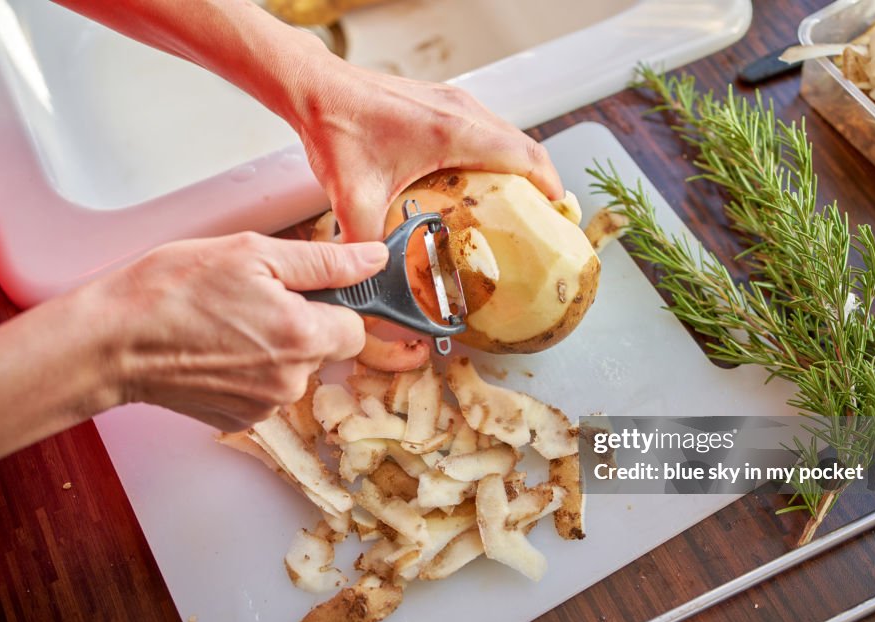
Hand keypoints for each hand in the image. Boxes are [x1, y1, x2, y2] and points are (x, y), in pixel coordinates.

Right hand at [100, 232, 387, 431]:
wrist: (112, 342)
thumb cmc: (172, 290)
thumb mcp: (252, 253)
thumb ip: (325, 261)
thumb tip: (374, 260)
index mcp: (304, 337)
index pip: (356, 327)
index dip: (332, 305)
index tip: (301, 292)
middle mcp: (292, 380)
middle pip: (325, 349)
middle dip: (301, 324)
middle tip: (252, 300)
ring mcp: (265, 406)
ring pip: (294, 370)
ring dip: (274, 348)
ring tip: (227, 324)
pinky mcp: (240, 420)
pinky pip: (266, 390)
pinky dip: (249, 371)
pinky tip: (216, 350)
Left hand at [287, 55, 564, 241]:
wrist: (315, 87)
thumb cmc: (336, 127)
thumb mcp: (350, 196)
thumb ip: (365, 244)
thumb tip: (373, 281)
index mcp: (452, 133)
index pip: (524, 156)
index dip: (549, 186)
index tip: (559, 214)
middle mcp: (460, 111)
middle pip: (522, 145)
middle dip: (539, 181)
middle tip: (542, 217)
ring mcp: (452, 101)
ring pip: (505, 134)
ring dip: (518, 165)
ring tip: (518, 202)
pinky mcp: (441, 100)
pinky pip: (485, 127)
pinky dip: (496, 152)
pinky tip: (480, 178)